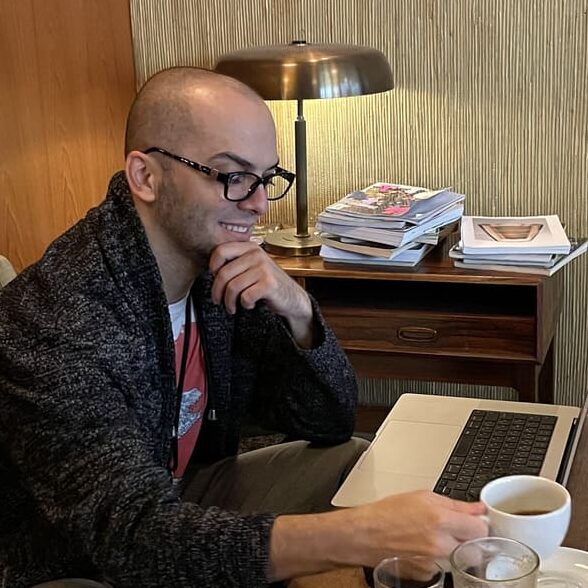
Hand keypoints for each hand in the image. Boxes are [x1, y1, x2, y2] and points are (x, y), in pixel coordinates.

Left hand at [209, 241, 313, 346]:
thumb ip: (236, 263)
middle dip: (217, 292)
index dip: (212, 267)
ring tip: (232, 307)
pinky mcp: (269, 283)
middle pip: (223, 273)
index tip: (214, 278)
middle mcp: (257, 254)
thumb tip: (210, 270)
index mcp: (250, 247)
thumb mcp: (252, 267)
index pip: (220, 250)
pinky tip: (250, 305)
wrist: (292, 297)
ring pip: (232, 287)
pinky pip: (245, 297)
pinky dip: (245, 305)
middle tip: (218, 301)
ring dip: (229, 302)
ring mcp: (264, 268)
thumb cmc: (268, 283)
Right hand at [349, 490, 488, 565]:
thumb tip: (477, 508)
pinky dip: (440, 560)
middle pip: (476, 550)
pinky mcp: (427, 576)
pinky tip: (425, 549)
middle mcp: (439, 544)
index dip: (479, 524)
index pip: (480, 529)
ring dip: (455, 551)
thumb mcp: (422, 497)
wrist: (365, 535)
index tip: (475, 522)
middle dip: (471, 542)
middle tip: (459, 532)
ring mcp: (434, 563)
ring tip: (436, 538)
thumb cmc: (388, 513)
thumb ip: (454, 505)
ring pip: (460, 561)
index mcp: (439, 519)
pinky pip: (444, 569)